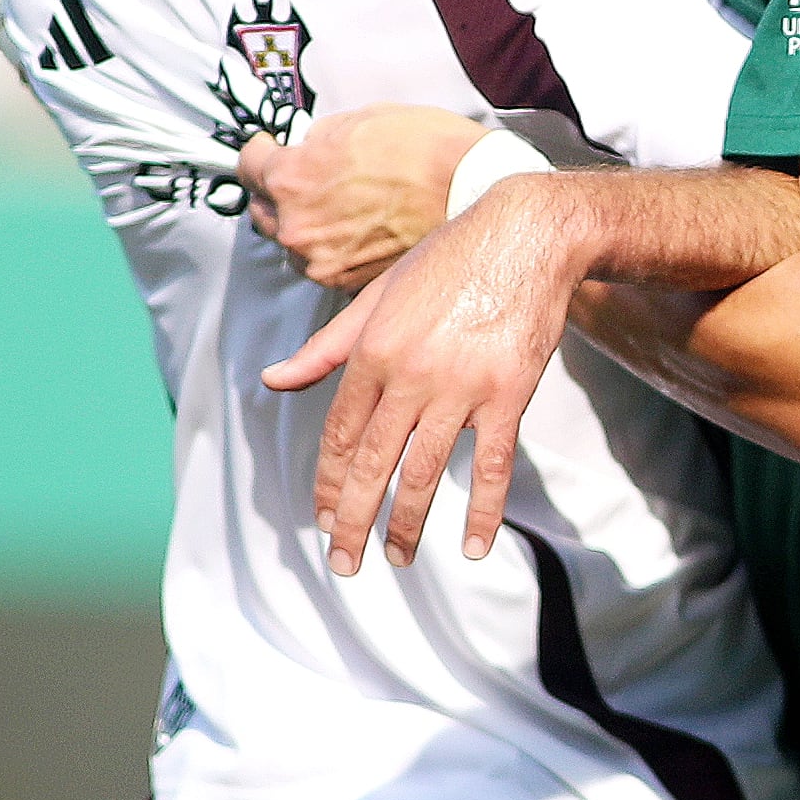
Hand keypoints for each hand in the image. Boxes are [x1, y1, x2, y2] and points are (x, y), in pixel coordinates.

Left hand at [235, 105, 486, 291]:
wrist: (475, 193)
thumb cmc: (429, 152)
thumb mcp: (362, 118)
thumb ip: (319, 137)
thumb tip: (308, 146)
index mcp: (292, 178)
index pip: (246, 165)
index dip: (261, 152)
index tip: (268, 151)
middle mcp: (298, 227)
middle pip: (263, 210)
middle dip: (281, 193)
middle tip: (311, 179)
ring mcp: (323, 262)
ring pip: (294, 243)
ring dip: (308, 226)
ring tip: (346, 206)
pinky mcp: (349, 284)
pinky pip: (325, 264)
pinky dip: (335, 249)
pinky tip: (363, 228)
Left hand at [261, 183, 584, 569]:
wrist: (527, 234)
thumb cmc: (450, 259)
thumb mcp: (378, 294)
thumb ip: (326, 347)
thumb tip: (272, 380)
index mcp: (373, 350)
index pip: (340, 434)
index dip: (327, 482)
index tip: (322, 519)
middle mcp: (410, 374)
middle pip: (372, 464)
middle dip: (352, 520)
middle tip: (343, 565)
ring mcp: (461, 387)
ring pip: (425, 472)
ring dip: (408, 524)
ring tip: (398, 558)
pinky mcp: (508, 394)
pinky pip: (492, 465)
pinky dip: (483, 510)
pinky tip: (474, 547)